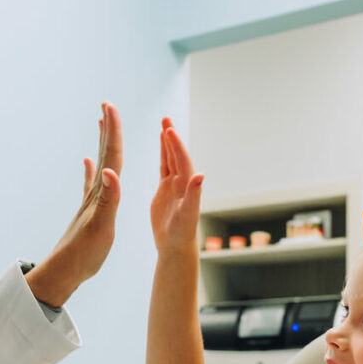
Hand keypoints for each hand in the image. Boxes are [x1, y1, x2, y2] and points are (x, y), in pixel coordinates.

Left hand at [25, 102, 121, 306]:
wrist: (64, 272)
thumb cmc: (84, 253)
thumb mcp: (101, 227)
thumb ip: (109, 199)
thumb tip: (112, 171)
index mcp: (102, 193)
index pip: (111, 155)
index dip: (113, 130)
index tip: (111, 105)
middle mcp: (95, 192)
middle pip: (104, 153)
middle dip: (108, 129)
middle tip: (107, 104)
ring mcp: (91, 200)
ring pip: (100, 163)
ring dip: (103, 143)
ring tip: (102, 123)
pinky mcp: (89, 212)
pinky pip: (92, 184)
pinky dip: (91, 170)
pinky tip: (86, 162)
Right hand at [150, 118, 202, 252]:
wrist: (175, 245)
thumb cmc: (182, 233)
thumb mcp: (188, 215)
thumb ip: (194, 195)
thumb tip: (201, 175)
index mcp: (187, 186)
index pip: (181, 161)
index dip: (176, 145)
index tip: (169, 129)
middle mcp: (182, 182)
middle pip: (177, 155)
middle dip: (172, 137)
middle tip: (165, 118)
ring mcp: (174, 185)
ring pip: (171, 158)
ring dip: (168, 142)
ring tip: (164, 124)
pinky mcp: (165, 190)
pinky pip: (164, 167)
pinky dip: (163, 154)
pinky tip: (161, 144)